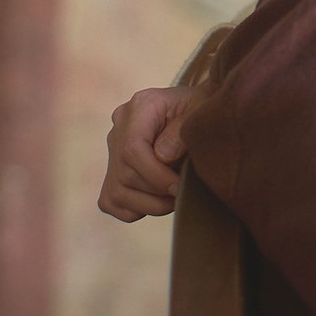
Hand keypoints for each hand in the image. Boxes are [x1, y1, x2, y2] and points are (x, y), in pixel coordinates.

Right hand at [97, 86, 194, 220]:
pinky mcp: (111, 171)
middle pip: (125, 173)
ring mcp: (113, 149)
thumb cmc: (204, 110)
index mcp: (142, 106)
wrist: (200, 110)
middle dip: (157, 191)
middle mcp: (120, 126)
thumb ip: (184, 129)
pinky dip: (135, 209)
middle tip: (183, 193)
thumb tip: (163, 156)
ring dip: (149, 204)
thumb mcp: (204, 110)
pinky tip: (158, 200)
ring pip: (116, 192)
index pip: (132, 148)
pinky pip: (111, 202)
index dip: (156, 175)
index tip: (179, 187)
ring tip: (174, 198)